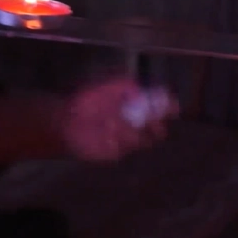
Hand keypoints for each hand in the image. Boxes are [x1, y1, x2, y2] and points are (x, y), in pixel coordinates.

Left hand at [56, 78, 179, 161]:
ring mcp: (127, 140)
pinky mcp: (115, 152)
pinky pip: (123, 149)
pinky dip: (115, 140)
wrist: (65, 121)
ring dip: (131, 131)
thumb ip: (124, 85)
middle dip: (157, 126)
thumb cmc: (86, 102)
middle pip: (159, 130)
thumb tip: (140, 91)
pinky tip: (103, 133)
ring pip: (142, 141)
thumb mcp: (105, 86)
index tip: (171, 106)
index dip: (169, 107)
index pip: (161, 108)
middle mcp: (136, 125)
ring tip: (111, 123)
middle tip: (149, 121)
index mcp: (138, 107)